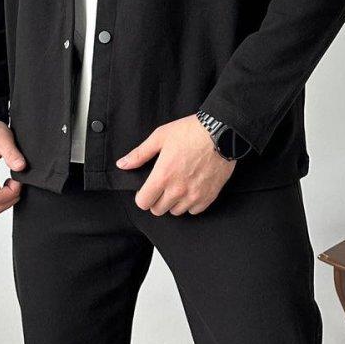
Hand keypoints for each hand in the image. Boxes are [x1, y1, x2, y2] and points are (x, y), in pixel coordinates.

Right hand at [0, 119, 25, 214]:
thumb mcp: (3, 139)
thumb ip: (12, 154)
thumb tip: (21, 167)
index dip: (12, 193)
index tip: (19, 180)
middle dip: (10, 199)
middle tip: (18, 183)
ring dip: (7, 198)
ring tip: (14, 182)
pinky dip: (3, 195)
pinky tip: (9, 182)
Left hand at [117, 116, 235, 215]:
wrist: (222, 132)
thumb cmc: (191, 131)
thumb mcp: (160, 137)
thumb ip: (139, 154)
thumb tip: (122, 164)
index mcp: (162, 176)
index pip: (143, 203)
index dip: (142, 197)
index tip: (146, 190)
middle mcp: (177, 190)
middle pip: (158, 210)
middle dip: (157, 200)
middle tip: (163, 186)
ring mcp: (194, 195)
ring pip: (176, 211)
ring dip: (174, 203)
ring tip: (178, 186)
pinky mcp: (209, 196)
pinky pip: (194, 210)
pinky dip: (191, 204)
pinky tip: (191, 189)